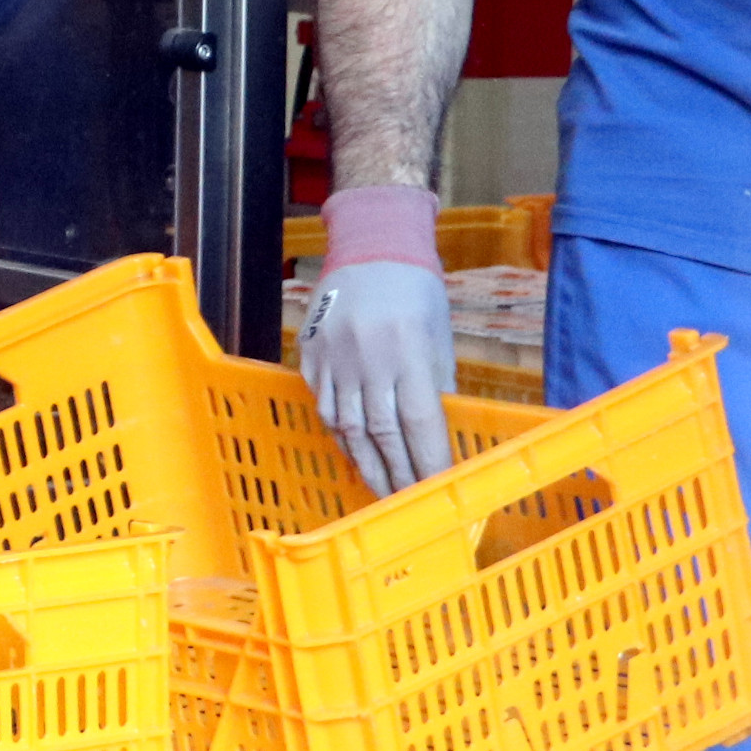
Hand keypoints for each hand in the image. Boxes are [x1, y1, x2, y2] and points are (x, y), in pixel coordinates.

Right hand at [300, 260, 456, 494]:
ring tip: (381, 490)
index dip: (428, 462)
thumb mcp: (438, 338)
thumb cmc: (416, 293)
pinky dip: (340, 435)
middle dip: (397, 474)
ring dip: (366, 463)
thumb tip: (436, 437)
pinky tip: (354, 452)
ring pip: (347, 426)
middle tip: (407, 502)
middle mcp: (368, 356)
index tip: (437, 490)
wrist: (370, 248)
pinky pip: (324, 406)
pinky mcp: (312, 354)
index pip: (419, 421)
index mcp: (408, 349)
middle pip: (382, 432)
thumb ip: (436, 386)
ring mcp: (335, 357)